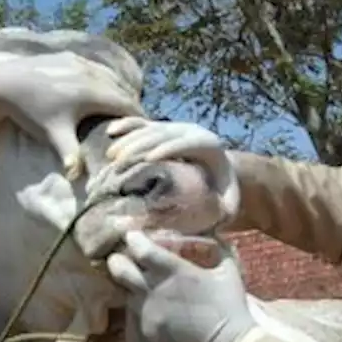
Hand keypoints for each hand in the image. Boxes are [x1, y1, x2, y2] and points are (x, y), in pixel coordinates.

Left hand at [0, 51, 142, 173]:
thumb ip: (71, 154)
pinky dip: (103, 81)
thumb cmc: (30, 113)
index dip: (140, 120)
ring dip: (118, 92)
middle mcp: (92, 73)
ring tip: (123, 110)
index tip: (148, 133)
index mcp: (94, 93)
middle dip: (132, 107)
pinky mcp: (70, 57)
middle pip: (123, 90)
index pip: (128, 106)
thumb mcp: (53, 134)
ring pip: (110, 78)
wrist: (2, 83)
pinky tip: (100, 92)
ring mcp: (81, 63)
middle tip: (140, 124)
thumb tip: (79, 178)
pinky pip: (96, 69)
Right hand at [105, 118, 239, 222]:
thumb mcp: (230, 198)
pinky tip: (111, 131)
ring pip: (150, 128)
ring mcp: (175, 127)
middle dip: (140, 145)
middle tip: (120, 161)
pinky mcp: (163, 128)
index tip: (148, 159)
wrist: (219, 165)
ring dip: (129, 139)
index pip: (185, 143)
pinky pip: (143, 123)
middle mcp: (190, 130)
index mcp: (208, 144)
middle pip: (162, 133)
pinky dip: (127, 125)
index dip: (167, 148)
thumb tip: (221, 218)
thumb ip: (228, 208)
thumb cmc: (221, 186)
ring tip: (111, 156)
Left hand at [106, 231, 258, 341]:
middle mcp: (155, 289)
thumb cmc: (230, 305)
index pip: (142, 249)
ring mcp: (148, 311)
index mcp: (175, 270)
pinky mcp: (147, 329)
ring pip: (125, 292)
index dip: (133, 240)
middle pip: (120, 269)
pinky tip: (154, 307)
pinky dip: (142, 307)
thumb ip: (217, 250)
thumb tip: (213, 237)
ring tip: (139, 284)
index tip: (133, 236)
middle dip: (117, 261)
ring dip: (130, 285)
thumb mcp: (228, 270)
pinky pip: (137, 313)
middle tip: (122, 258)